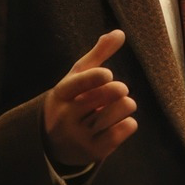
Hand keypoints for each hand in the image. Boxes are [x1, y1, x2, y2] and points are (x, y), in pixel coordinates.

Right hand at [43, 30, 137, 168]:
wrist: (55, 143)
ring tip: (123, 104)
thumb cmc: (73, 101)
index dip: (93, 79)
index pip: (76, 85)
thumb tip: (120, 32)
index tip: (108, 74)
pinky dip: (129, 123)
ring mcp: (79, 136)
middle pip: (104, 96)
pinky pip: (122, 131)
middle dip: (119, 90)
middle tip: (120, 89)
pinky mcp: (93, 152)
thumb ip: (98, 55)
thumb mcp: (77, 78)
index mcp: (60, 95)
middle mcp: (66, 117)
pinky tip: (123, 121)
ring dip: (127, 105)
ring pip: (117, 112)